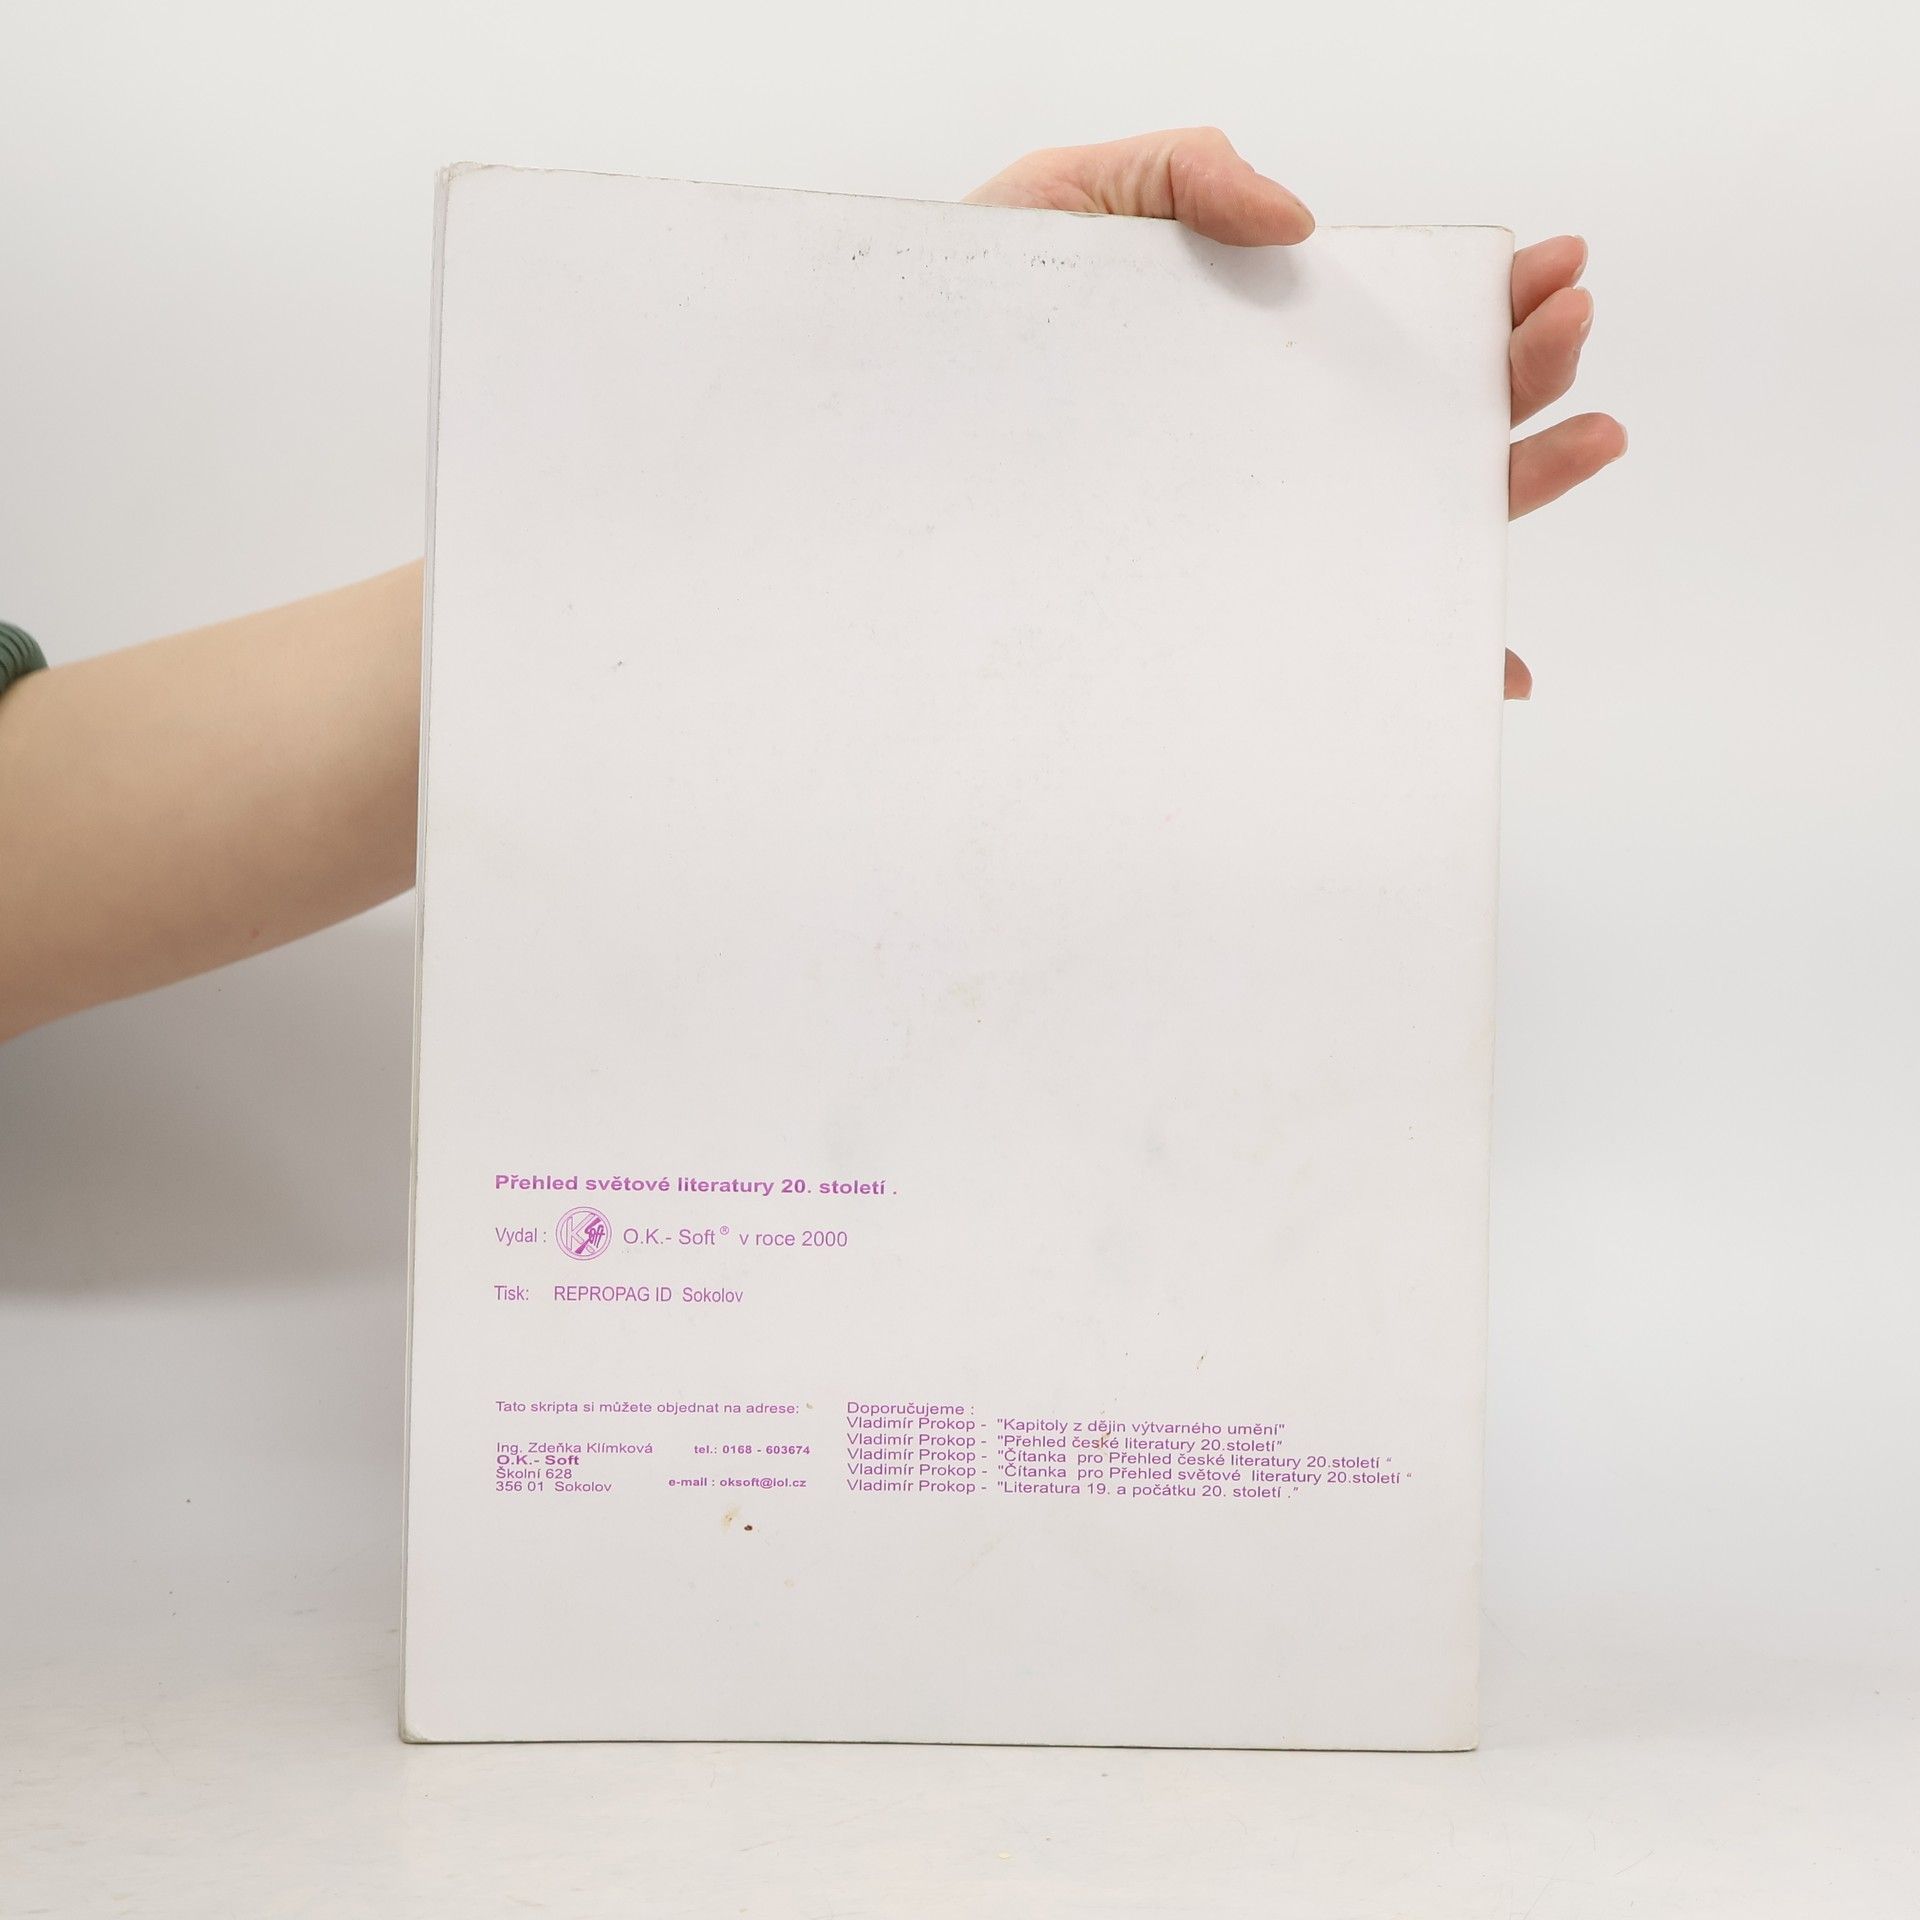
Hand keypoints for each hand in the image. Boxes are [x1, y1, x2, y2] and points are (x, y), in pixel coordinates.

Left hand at [966, 128, 1626, 699]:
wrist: (891, 422)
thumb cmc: (972, 313)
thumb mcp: (1074, 199)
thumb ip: (1189, 174)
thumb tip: (1302, 219)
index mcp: (1256, 342)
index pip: (1397, 323)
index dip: (1486, 299)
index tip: (1551, 269)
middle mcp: (1274, 441)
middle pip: (1429, 413)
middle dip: (1519, 373)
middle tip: (1567, 330)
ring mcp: (1257, 524)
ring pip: (1412, 516)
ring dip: (1512, 485)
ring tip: (1586, 439)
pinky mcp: (1218, 598)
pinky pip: (1340, 633)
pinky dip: (1429, 653)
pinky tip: (1491, 666)